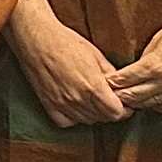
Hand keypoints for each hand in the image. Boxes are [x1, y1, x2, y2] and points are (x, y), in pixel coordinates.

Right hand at [10, 0, 130, 126]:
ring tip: (94, 100)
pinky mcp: (49, 104)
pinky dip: (75, 118)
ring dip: (94, 114)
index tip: (124, 102)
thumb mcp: (96, 55)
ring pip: (87, 121)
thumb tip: (120, 87)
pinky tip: (77, 106)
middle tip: (110, 99)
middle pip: (103, 118)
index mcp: (93, 87)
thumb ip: (111, 75)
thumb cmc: (66, 42)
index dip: (124, 109)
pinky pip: (67, 122)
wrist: (37, 40)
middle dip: (111, 110)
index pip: (117, 113)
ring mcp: (62, 104)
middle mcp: (78, 100)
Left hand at [108, 11, 161, 115]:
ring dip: (136, 103)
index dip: (110, 84)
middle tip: (108, 96)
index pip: (123, 81)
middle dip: (118, 97)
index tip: (102, 83)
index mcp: (153, 66)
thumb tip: (133, 69)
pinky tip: (150, 103)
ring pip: (149, 105)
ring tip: (126, 101)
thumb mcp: (157, 39)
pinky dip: (157, 107)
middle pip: (132, 97)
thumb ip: (144, 58)